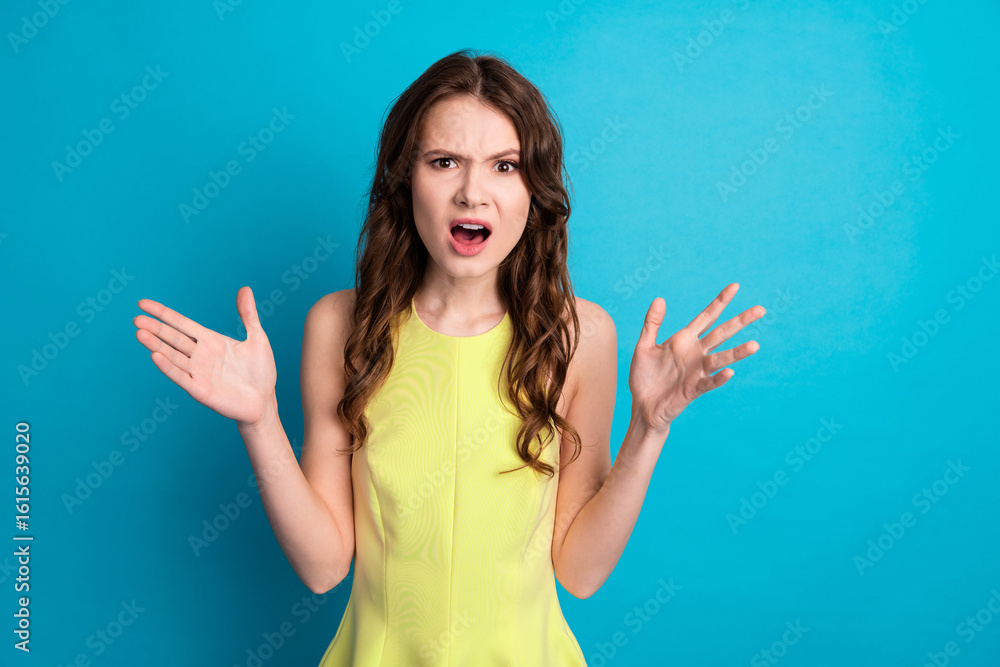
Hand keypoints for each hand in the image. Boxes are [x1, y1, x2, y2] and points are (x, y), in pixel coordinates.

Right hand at [133, 286, 276, 427]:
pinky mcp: (201, 390)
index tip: (142, 303)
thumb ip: (248, 315)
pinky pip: (181, 377)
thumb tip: (245, 288)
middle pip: (173, 338)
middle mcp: (200, 355)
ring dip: (155, 345)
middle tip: (136, 318)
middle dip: (155, 328)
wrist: (264, 401)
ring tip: (139, 333)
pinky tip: (155, 355)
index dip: (163, 313)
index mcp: (210, 341)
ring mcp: (198, 372)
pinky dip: (168, 367)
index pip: (181, 323)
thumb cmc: (260, 371)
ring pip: (172, 356)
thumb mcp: (257, 339)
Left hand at [628, 283, 764, 432]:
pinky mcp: (692, 390)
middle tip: (761, 309)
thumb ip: (652, 324)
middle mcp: (695, 353)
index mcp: (684, 340)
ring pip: (721, 359)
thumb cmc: (644, 377)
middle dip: (740, 321)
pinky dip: (719, 378)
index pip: (707, 317)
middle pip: (721, 334)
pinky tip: (729, 372)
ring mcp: (696, 372)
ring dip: (737, 353)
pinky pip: (708, 383)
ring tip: (755, 345)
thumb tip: (660, 299)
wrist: (642, 406)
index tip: (735, 286)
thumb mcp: (644, 346)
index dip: (720, 302)